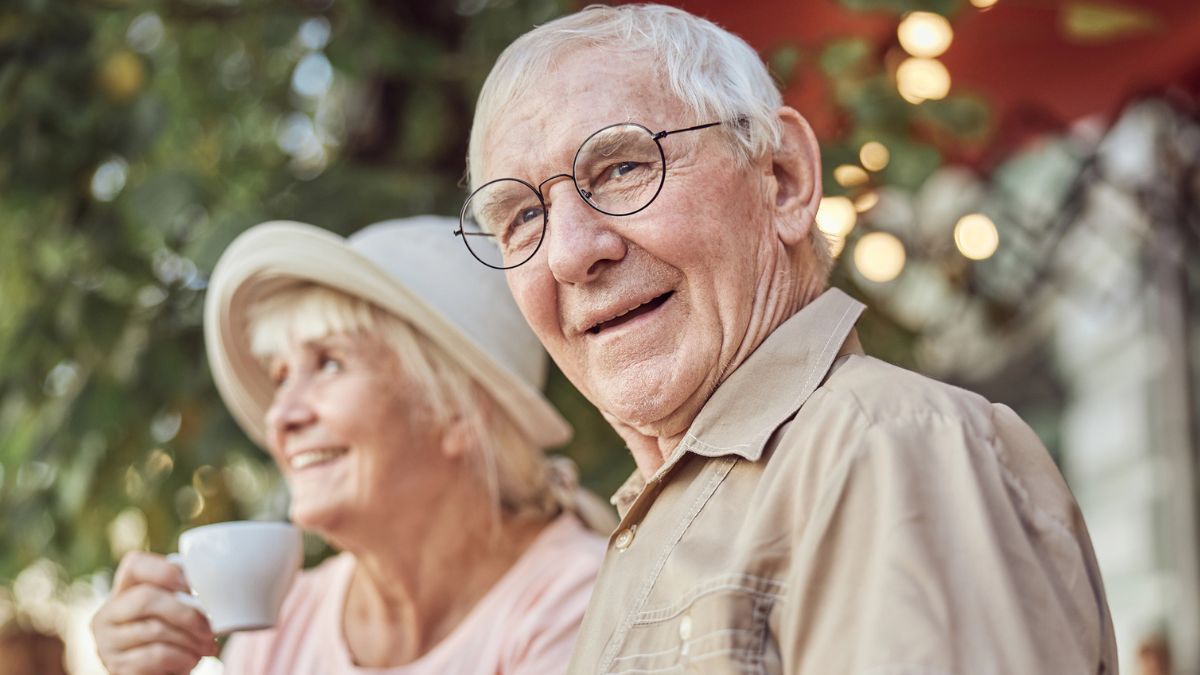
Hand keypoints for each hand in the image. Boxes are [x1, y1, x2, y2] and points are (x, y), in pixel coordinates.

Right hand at [91, 551, 219, 674]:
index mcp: (123, 592)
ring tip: (206, 647)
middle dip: (186, 613)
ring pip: (155, 630)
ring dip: (190, 640)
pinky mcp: (117, 668)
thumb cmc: (173, 638)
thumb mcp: (175, 612)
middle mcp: (107, 615)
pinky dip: (182, 658)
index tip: (188, 584)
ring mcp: (107, 643)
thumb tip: (211, 586)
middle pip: (146, 598)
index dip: (162, 570)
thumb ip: (182, 595)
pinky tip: (190, 660)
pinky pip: (156, 656)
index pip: (134, 565)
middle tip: (209, 628)